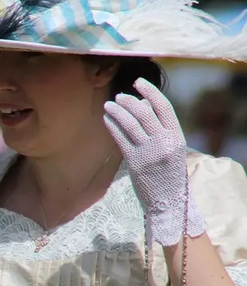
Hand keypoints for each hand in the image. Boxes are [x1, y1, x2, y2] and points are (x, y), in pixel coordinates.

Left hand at [103, 77, 204, 245]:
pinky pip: (121, 139)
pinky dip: (113, 126)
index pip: (164, 107)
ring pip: (131, 124)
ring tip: (109, 105)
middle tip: (119, 96)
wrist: (168, 202)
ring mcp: (149, 153)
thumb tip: (145, 104)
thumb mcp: (173, 149)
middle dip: (130, 101)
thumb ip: (161, 127)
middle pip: (144, 113)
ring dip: (118, 112)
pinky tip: (107, 119)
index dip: (151, 92)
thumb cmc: (170, 173)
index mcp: (177, 137)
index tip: (139, 83)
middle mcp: (164, 143)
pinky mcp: (135, 163)